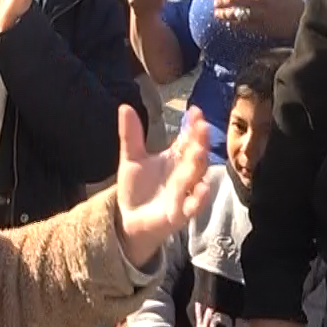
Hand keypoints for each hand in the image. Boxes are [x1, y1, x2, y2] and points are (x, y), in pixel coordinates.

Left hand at [116, 105, 214, 267]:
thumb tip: (124, 106)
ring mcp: (184, 194)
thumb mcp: (131, 158)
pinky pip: (193, 206)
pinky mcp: (179, 214)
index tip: (195, 111)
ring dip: (199, 165)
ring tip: (200, 150)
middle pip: (196, 155)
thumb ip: (131, 135)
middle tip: (202, 126)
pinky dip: (199, 198)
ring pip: (196, 178)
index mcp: (175, 159)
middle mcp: (183, 174)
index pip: (188, 139)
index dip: (193, 126)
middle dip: (200, 141)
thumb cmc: (136, 188)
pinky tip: (202, 187)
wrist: (128, 219)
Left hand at [213, 0, 304, 40]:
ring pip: (235, 13)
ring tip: (217, 13)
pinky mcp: (262, 26)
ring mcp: (261, 13)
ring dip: (223, 13)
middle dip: (221, 1)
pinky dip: (233, 23)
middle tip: (215, 3)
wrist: (301, 17)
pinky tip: (228, 22)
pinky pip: (242, 24)